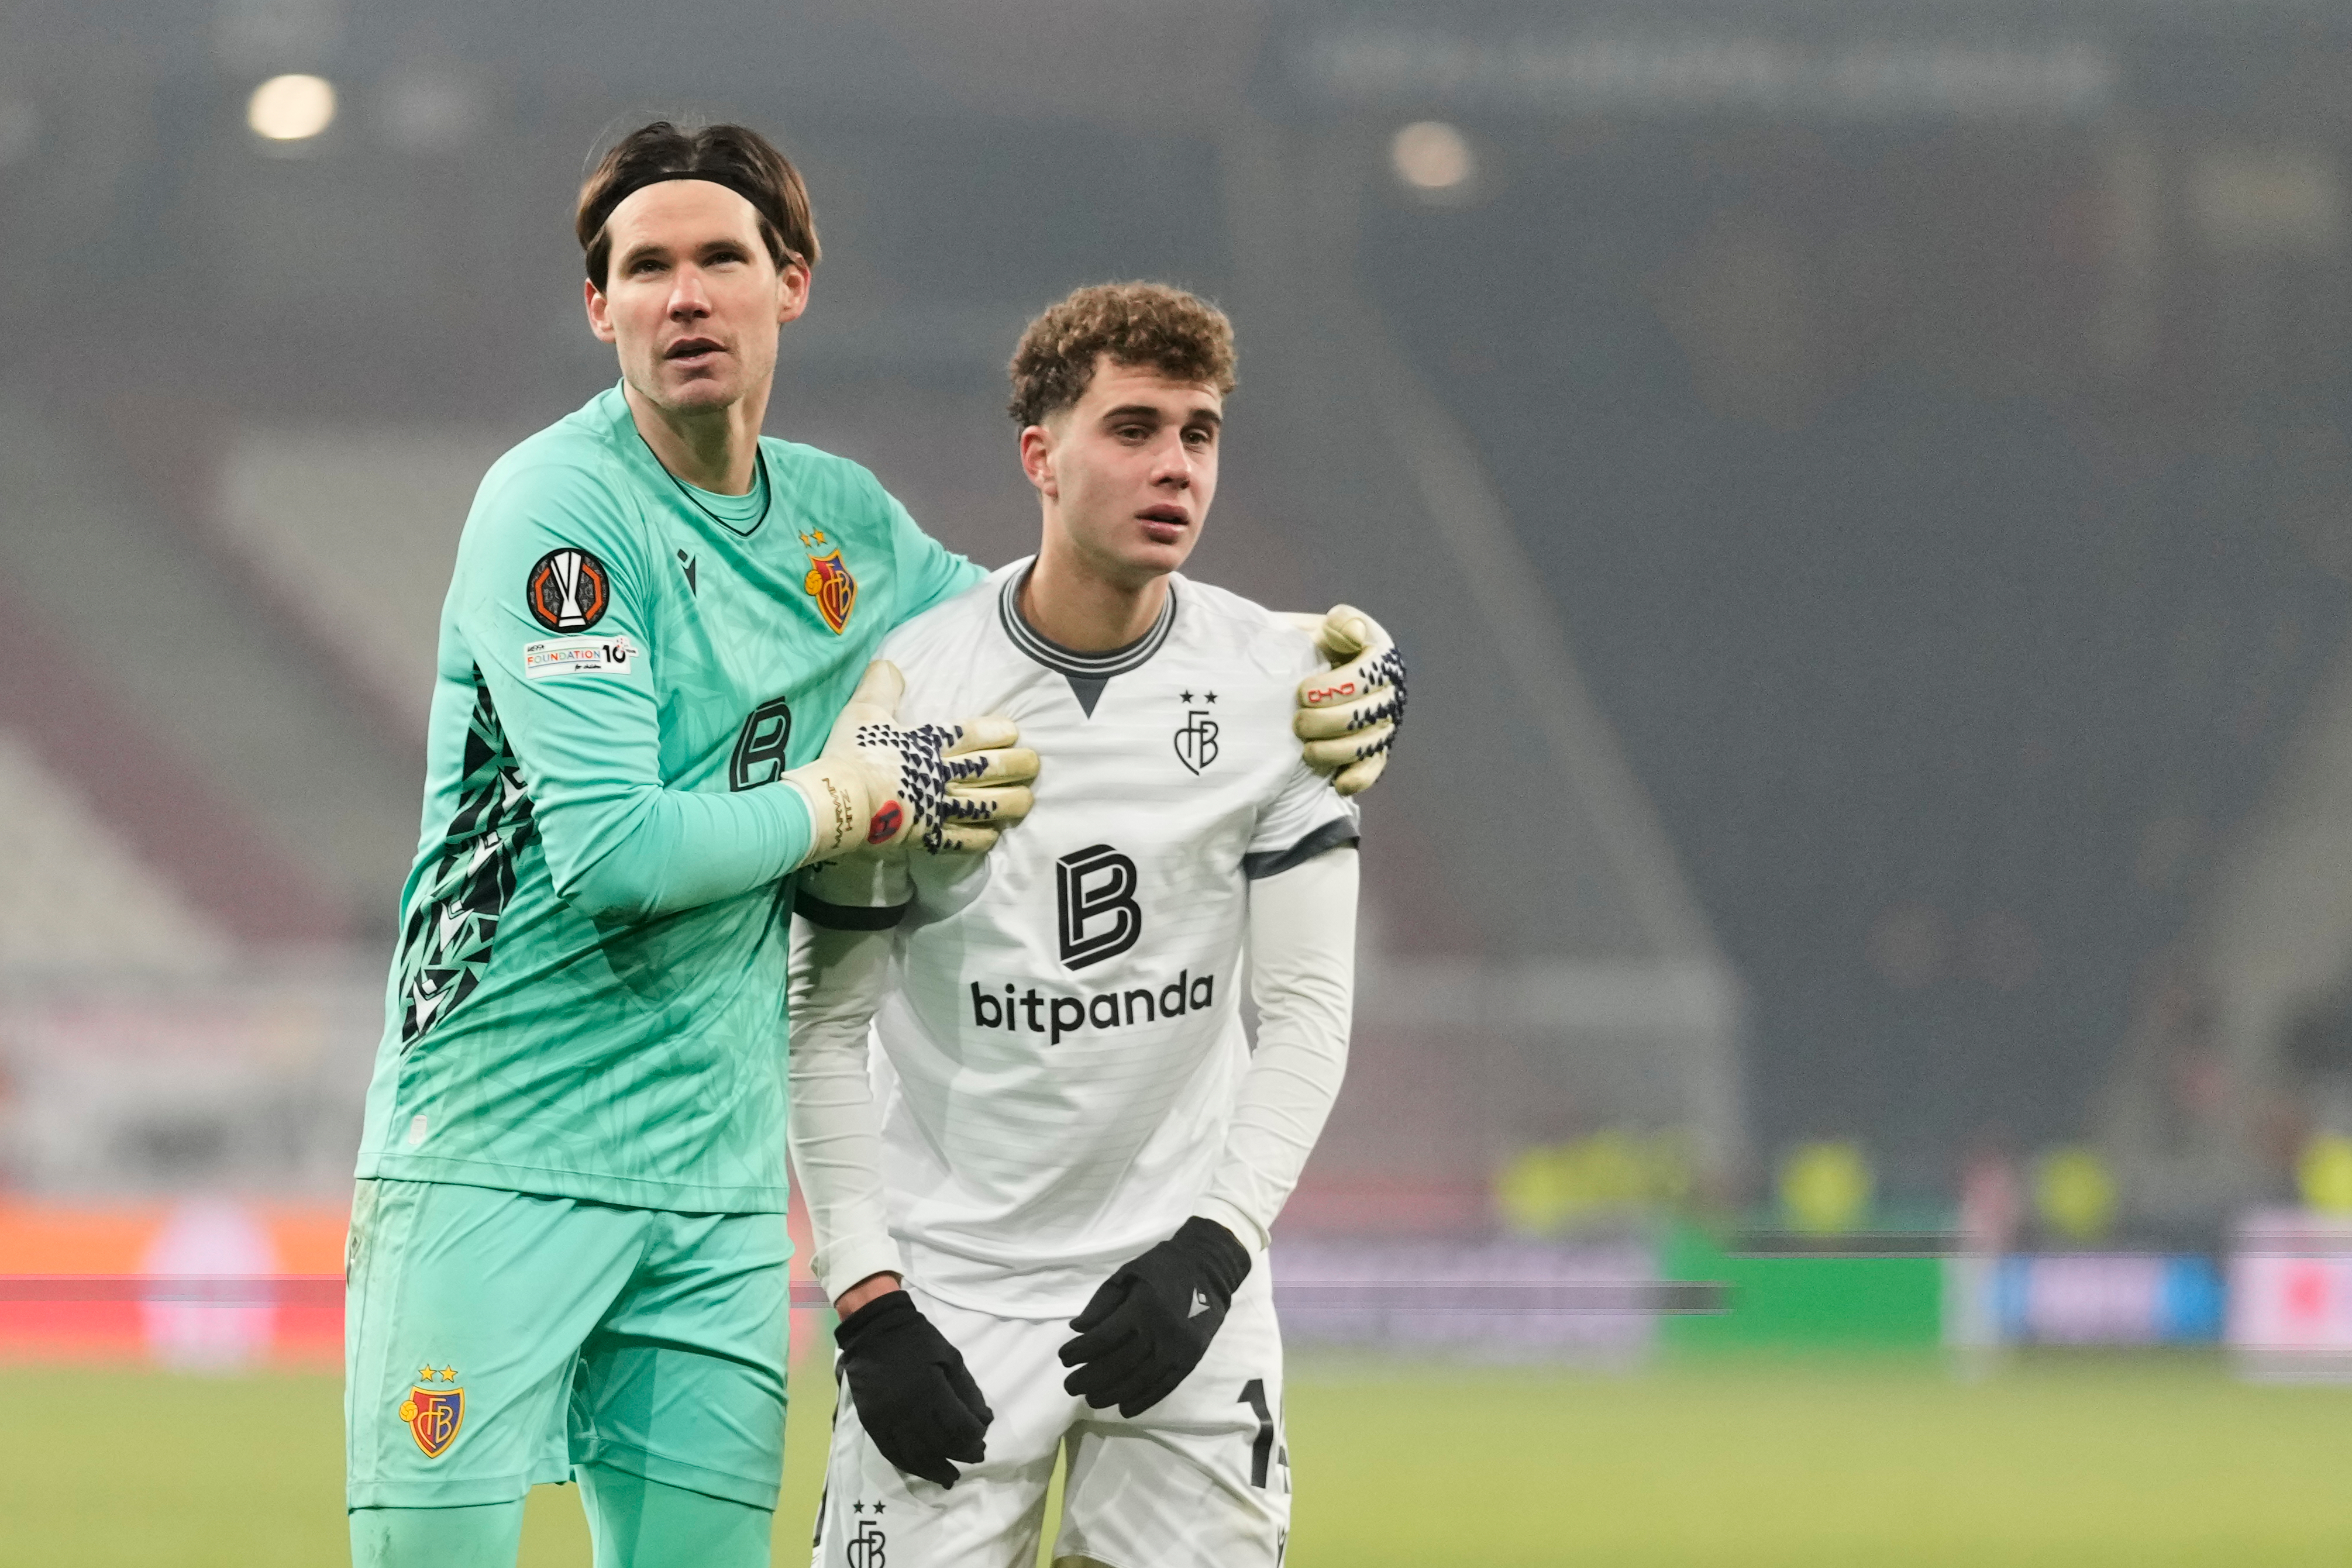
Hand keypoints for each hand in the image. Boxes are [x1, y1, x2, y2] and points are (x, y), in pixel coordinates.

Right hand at [786, 661, 1039, 863]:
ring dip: (1010, 802)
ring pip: (984, 805)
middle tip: (1035, 764)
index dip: (995, 732)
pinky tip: (995, 835)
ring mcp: (936, 807)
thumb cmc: (850, 754)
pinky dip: (980, 838)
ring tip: (1028, 801)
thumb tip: (889, 664)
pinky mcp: (926, 836)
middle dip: (1015, 766)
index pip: (970, 734)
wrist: (837, 801)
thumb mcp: (864, 711)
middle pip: (986, 769)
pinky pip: (960, 839)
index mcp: (926, 742)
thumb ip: (881, 687)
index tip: (1014, 732)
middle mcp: (938, 774)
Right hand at [833, 1287, 991, 1487]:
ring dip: (935, 1471)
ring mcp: (886, 1420)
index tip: (982, 1437)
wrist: (873, 1332)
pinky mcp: (872, 1424)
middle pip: (939, 1445)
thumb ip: (968, 1391)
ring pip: (914, 1456)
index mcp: (930, 1390)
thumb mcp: (951, 1357)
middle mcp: (907, 1410)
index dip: (974, 1436)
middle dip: (961, 1454)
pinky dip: (909, 1466)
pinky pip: (891, 1453)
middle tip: (975, 1458)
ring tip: (950, 1478)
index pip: (958, 1426)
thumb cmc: (918, 1341)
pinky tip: (922, 1471)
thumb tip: (984, 1420)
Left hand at [1058, 1217, 1250, 1417]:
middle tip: (1070, 1386)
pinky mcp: (1191, 1360)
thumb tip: (1077, 1329)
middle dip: (1090, 1379)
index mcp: (1142, 1307)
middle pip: (1119, 1365)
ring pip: (1140, 1381)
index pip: (1104, 1338)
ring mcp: (1178, 1350)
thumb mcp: (1128, 1274)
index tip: (1063, 1358)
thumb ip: (1101, 1303)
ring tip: (1091, 1399)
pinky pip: (1165, 1387)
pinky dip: (1143, 1401)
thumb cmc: (1163, 1268)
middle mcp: (1160, 1332)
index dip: (1079, 1352)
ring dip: (1112, 1394)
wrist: (1210, 1268)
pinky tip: (1124, 1407)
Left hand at [1287, 605, 1404, 796]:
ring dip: (1332, 752)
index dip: (1332, 689)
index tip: (1303, 692)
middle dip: (1324, 722)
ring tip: (1306, 750)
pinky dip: (1356, 779)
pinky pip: (1373, 768)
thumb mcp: (1321, 627)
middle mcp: (1387, 691)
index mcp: (1379, 656)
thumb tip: (1354, 634)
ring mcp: (1384, 722)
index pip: (1364, 678)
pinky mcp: (1375, 749)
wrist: (1300, 673)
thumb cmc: (1309, 647)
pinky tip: (1337, 783)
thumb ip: (1340, 624)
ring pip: (1365, 744)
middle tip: (1298, 721)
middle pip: (1362, 715)